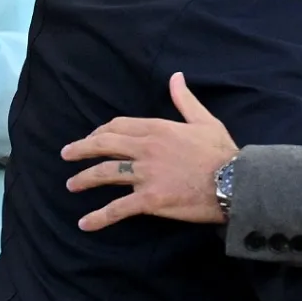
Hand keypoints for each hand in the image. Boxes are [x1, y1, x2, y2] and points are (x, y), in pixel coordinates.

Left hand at [63, 72, 239, 229]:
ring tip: (71, 185)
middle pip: (104, 145)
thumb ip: (185, 100)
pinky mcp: (150, 199)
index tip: (93, 138)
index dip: (101, 131)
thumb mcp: (204, 120)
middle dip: (81, 149)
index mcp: (158, 128)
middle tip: (66, 155)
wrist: (235, 181)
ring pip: (104, 173)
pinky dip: (98, 217)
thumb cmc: (221, 151)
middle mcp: (146, 148)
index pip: (119, 126)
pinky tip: (85, 223)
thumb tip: (175, 77)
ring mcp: (146, 174)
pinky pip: (117, 208)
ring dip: (83, 179)